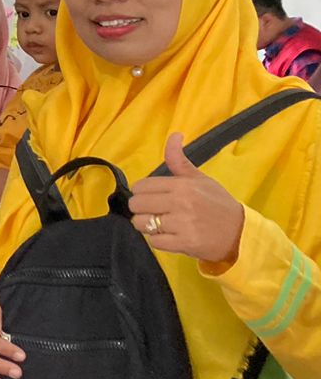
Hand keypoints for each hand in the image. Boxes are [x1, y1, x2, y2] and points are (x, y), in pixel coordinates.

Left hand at [129, 133, 246, 263]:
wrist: (241, 233)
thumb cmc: (218, 204)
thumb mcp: (200, 179)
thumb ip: (179, 161)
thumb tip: (174, 135)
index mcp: (182, 185)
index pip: (141, 186)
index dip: (142, 192)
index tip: (153, 197)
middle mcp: (180, 203)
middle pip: (136, 204)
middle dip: (141, 209)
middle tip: (155, 212)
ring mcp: (181, 224)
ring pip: (142, 223)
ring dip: (148, 226)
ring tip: (162, 224)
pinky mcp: (183, 243)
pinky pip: (153, 241)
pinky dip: (158, 240)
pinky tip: (170, 236)